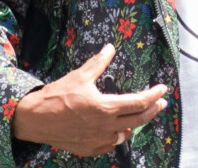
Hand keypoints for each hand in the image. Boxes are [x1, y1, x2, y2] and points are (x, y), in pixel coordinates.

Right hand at [12, 44, 167, 156]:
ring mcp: (97, 141)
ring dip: (135, 124)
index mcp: (105, 108)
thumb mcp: (80, 75)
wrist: (35, 119)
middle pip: (138, 120)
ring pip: (125, 134)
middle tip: (161, 103)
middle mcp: (105, 127)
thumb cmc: (58, 95)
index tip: (163, 89)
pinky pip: (110, 145)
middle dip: (153, 110)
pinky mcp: (88, 149)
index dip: (153, 96)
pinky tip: (118, 130)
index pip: (138, 103)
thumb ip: (99, 62)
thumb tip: (110, 47)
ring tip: (139, 114)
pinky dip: (117, 136)